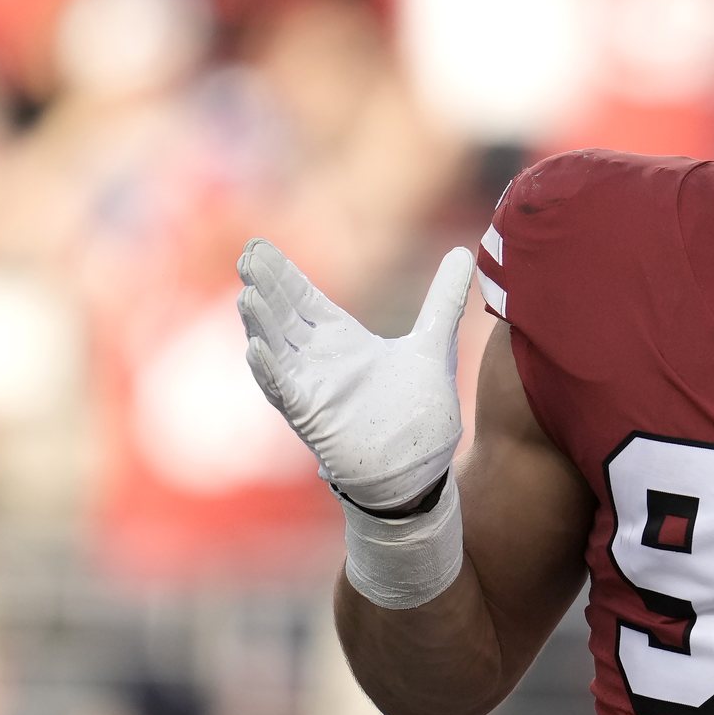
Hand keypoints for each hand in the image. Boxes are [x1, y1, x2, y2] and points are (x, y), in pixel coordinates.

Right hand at [237, 239, 473, 511]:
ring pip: (277, 350)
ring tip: (248, 295)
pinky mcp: (313, 417)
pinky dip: (270, 370)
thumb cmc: (418, 412)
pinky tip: (256, 348)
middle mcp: (320, 361)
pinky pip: (284, 392)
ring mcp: (312, 388)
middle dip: (266, 288)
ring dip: (261, 324)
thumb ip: (445, 298)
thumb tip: (465, 251)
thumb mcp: (435, 343)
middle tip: (248, 256)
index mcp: (343, 340)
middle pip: (284, 316)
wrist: (420, 469)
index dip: (284, 273)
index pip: (305, 299)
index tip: (260, 245)